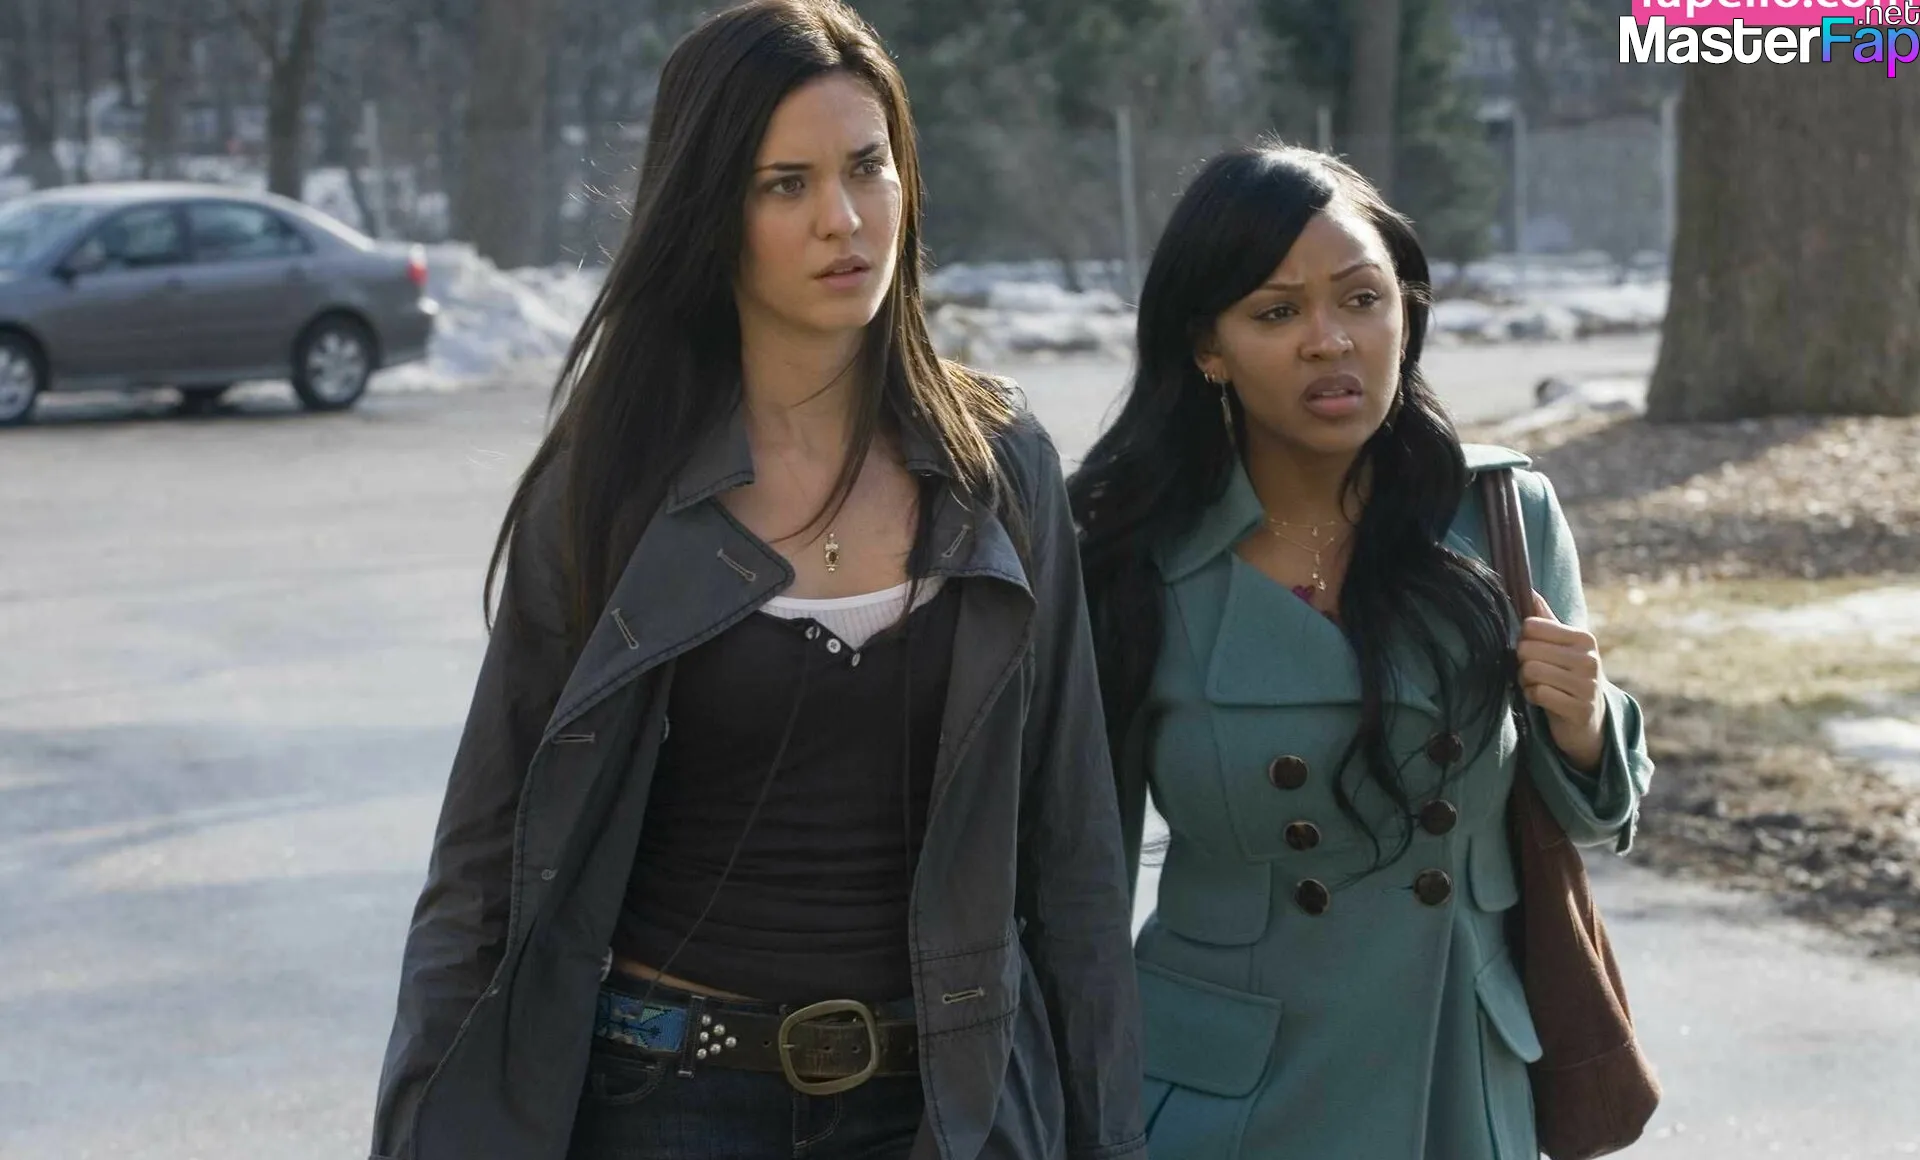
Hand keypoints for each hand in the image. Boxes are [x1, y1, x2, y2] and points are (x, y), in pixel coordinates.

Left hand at [1516, 592, 1606, 772]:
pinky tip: (1542, 699)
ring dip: (1526, 681)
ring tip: (1537, 685)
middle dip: (1522, 663)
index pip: (1531, 626)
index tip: (1534, 651)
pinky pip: (1538, 694)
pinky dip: (1532, 697)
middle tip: (1533, 672)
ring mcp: (1587, 685)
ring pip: (1531, 671)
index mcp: (1583, 638)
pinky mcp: (1580, 708)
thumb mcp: (1562, 647)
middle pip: (1527, 649)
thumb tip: (1528, 589)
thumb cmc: (1569, 677)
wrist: (1589, 721)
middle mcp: (1589, 658)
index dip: (1524, 640)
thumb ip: (1545, 620)